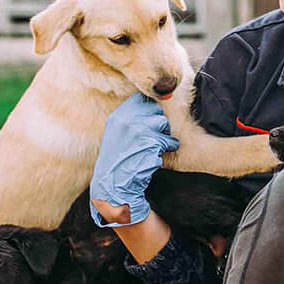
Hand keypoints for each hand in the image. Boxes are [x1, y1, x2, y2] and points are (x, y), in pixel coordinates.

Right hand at [90, 93, 178, 227]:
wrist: (114, 184)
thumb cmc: (118, 160)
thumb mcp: (116, 133)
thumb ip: (130, 118)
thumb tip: (152, 104)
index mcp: (118, 116)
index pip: (141, 99)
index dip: (149, 108)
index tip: (149, 120)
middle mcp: (127, 120)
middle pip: (155, 109)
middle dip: (158, 122)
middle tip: (152, 137)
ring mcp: (139, 130)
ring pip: (164, 123)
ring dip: (163, 136)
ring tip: (154, 147)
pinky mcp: (152, 143)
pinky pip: (170, 141)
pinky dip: (168, 148)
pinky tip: (156, 156)